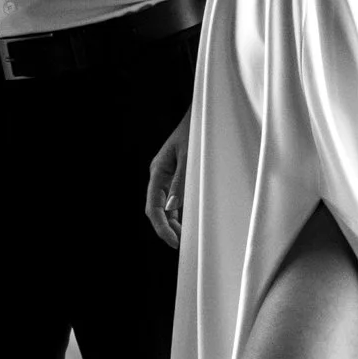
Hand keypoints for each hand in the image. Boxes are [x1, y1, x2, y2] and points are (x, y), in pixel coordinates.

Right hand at [145, 122, 186, 249]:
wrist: (204, 113)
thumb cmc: (197, 131)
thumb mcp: (190, 157)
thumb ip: (181, 182)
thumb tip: (173, 208)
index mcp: (158, 170)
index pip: (153, 206)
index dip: (161, 227)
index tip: (174, 242)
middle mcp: (160, 174)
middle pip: (157, 209)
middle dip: (166, 228)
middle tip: (181, 245)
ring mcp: (168, 175)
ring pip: (165, 205)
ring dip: (173, 222)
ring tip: (185, 238)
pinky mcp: (177, 175)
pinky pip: (174, 198)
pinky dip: (179, 211)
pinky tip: (188, 221)